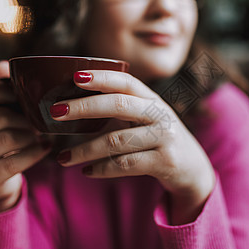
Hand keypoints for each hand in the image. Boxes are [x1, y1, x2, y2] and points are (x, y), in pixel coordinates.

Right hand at [0, 62, 51, 213]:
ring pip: (8, 138)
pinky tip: (46, 147)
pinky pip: (13, 162)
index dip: (13, 92)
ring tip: (42, 136)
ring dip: (32, 137)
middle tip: (42, 122)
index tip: (31, 100)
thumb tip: (4, 64)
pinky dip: (34, 153)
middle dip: (27, 120)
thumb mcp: (3, 115)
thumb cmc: (4, 139)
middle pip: (1, 116)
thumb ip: (4, 92)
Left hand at [52, 70, 214, 223]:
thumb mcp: (148, 118)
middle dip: (83, 107)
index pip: (126, 81)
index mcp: (153, 100)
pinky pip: (125, 165)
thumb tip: (74, 103)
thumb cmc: (160, 139)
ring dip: (84, 150)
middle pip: (119, 105)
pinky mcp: (165, 162)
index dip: (102, 77)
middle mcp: (161, 115)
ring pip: (116, 140)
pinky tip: (86, 171)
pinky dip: (101, 169)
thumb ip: (122, 109)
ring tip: (62, 158)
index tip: (75, 77)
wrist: (193, 168)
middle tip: (55, 112)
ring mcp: (165, 138)